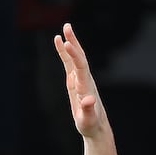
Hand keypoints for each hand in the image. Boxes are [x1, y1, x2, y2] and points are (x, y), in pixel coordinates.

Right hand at [54, 23, 104, 137]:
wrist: (95, 127)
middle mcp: (84, 79)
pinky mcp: (75, 82)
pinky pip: (69, 65)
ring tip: (64, 29)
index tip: (66, 43)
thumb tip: (88, 100)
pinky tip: (60, 44)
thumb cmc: (90, 125)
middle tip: (67, 27)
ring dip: (70, 43)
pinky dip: (65, 54)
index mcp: (86, 86)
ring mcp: (80, 79)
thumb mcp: (88, 120)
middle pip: (79, 56)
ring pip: (74, 58)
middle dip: (73, 42)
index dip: (73, 54)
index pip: (80, 66)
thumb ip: (88, 109)